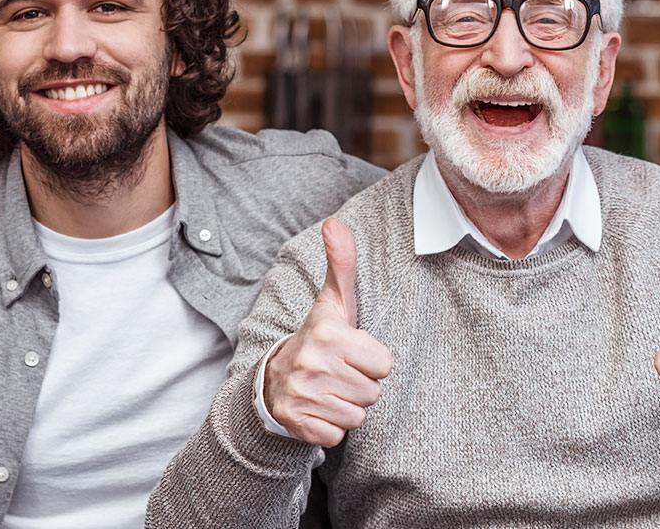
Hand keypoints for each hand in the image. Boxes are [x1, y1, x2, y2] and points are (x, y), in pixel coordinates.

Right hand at [262, 218, 392, 446]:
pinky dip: (330, 429)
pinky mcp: (296, 424)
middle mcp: (312, 364)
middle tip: (338, 373)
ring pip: (357, 416)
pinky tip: (318, 410)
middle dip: (360, 385)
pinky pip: (337, 438)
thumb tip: (335, 222)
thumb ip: (342, 263)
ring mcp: (302, 396)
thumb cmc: (318, 338)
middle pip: (373, 392)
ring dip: (346, 407)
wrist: (274, 380)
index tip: (351, 353)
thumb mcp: (334, 301)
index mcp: (328, 334)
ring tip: (329, 390)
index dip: (371, 360)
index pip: (385, 363)